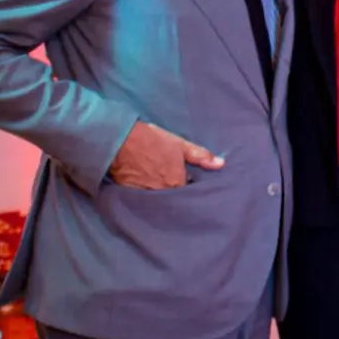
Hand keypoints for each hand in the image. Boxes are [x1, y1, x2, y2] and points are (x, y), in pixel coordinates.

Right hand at [108, 121, 222, 188]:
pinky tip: (146, 186)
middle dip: (177, 193)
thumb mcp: (179, 144)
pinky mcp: (130, 194)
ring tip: (159, 185)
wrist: (117, 140)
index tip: (189, 181)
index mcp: (177, 182)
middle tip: (173, 182)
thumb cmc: (151, 140)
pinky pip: (143, 199)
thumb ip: (200, 156)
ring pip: (159, 198)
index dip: (189, 186)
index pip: (189, 191)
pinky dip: (146, 195)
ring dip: (162, 193)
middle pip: (174, 197)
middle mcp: (163, 192)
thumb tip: (221, 164)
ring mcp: (146, 194)